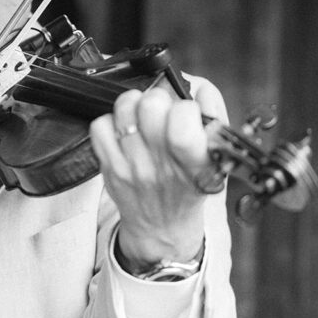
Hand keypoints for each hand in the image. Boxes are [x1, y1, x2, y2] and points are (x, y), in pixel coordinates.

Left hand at [89, 83, 224, 269]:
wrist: (162, 228)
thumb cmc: (190, 187)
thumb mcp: (216, 158)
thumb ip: (213, 117)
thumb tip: (198, 89)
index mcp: (194, 162)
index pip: (183, 118)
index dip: (185, 106)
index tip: (187, 113)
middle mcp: (160, 165)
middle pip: (150, 105)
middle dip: (158, 99)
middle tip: (162, 112)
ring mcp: (131, 166)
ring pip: (124, 109)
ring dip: (134, 106)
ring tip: (142, 118)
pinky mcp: (109, 166)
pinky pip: (101, 125)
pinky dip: (111, 122)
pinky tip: (125, 133)